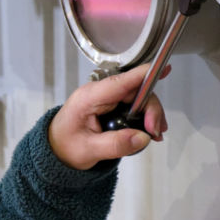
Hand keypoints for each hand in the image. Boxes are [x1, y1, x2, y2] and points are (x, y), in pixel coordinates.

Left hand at [48, 64, 169, 169]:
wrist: (56, 149)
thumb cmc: (65, 145)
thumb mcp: (88, 150)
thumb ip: (115, 145)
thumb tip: (142, 138)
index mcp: (89, 97)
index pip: (120, 82)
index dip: (142, 74)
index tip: (163, 69)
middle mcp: (99, 93)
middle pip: (135, 91)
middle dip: (151, 110)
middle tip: (155, 132)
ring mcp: (106, 99)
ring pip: (138, 99)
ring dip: (150, 116)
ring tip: (154, 135)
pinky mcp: (112, 106)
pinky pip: (134, 106)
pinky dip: (145, 118)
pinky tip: (148, 132)